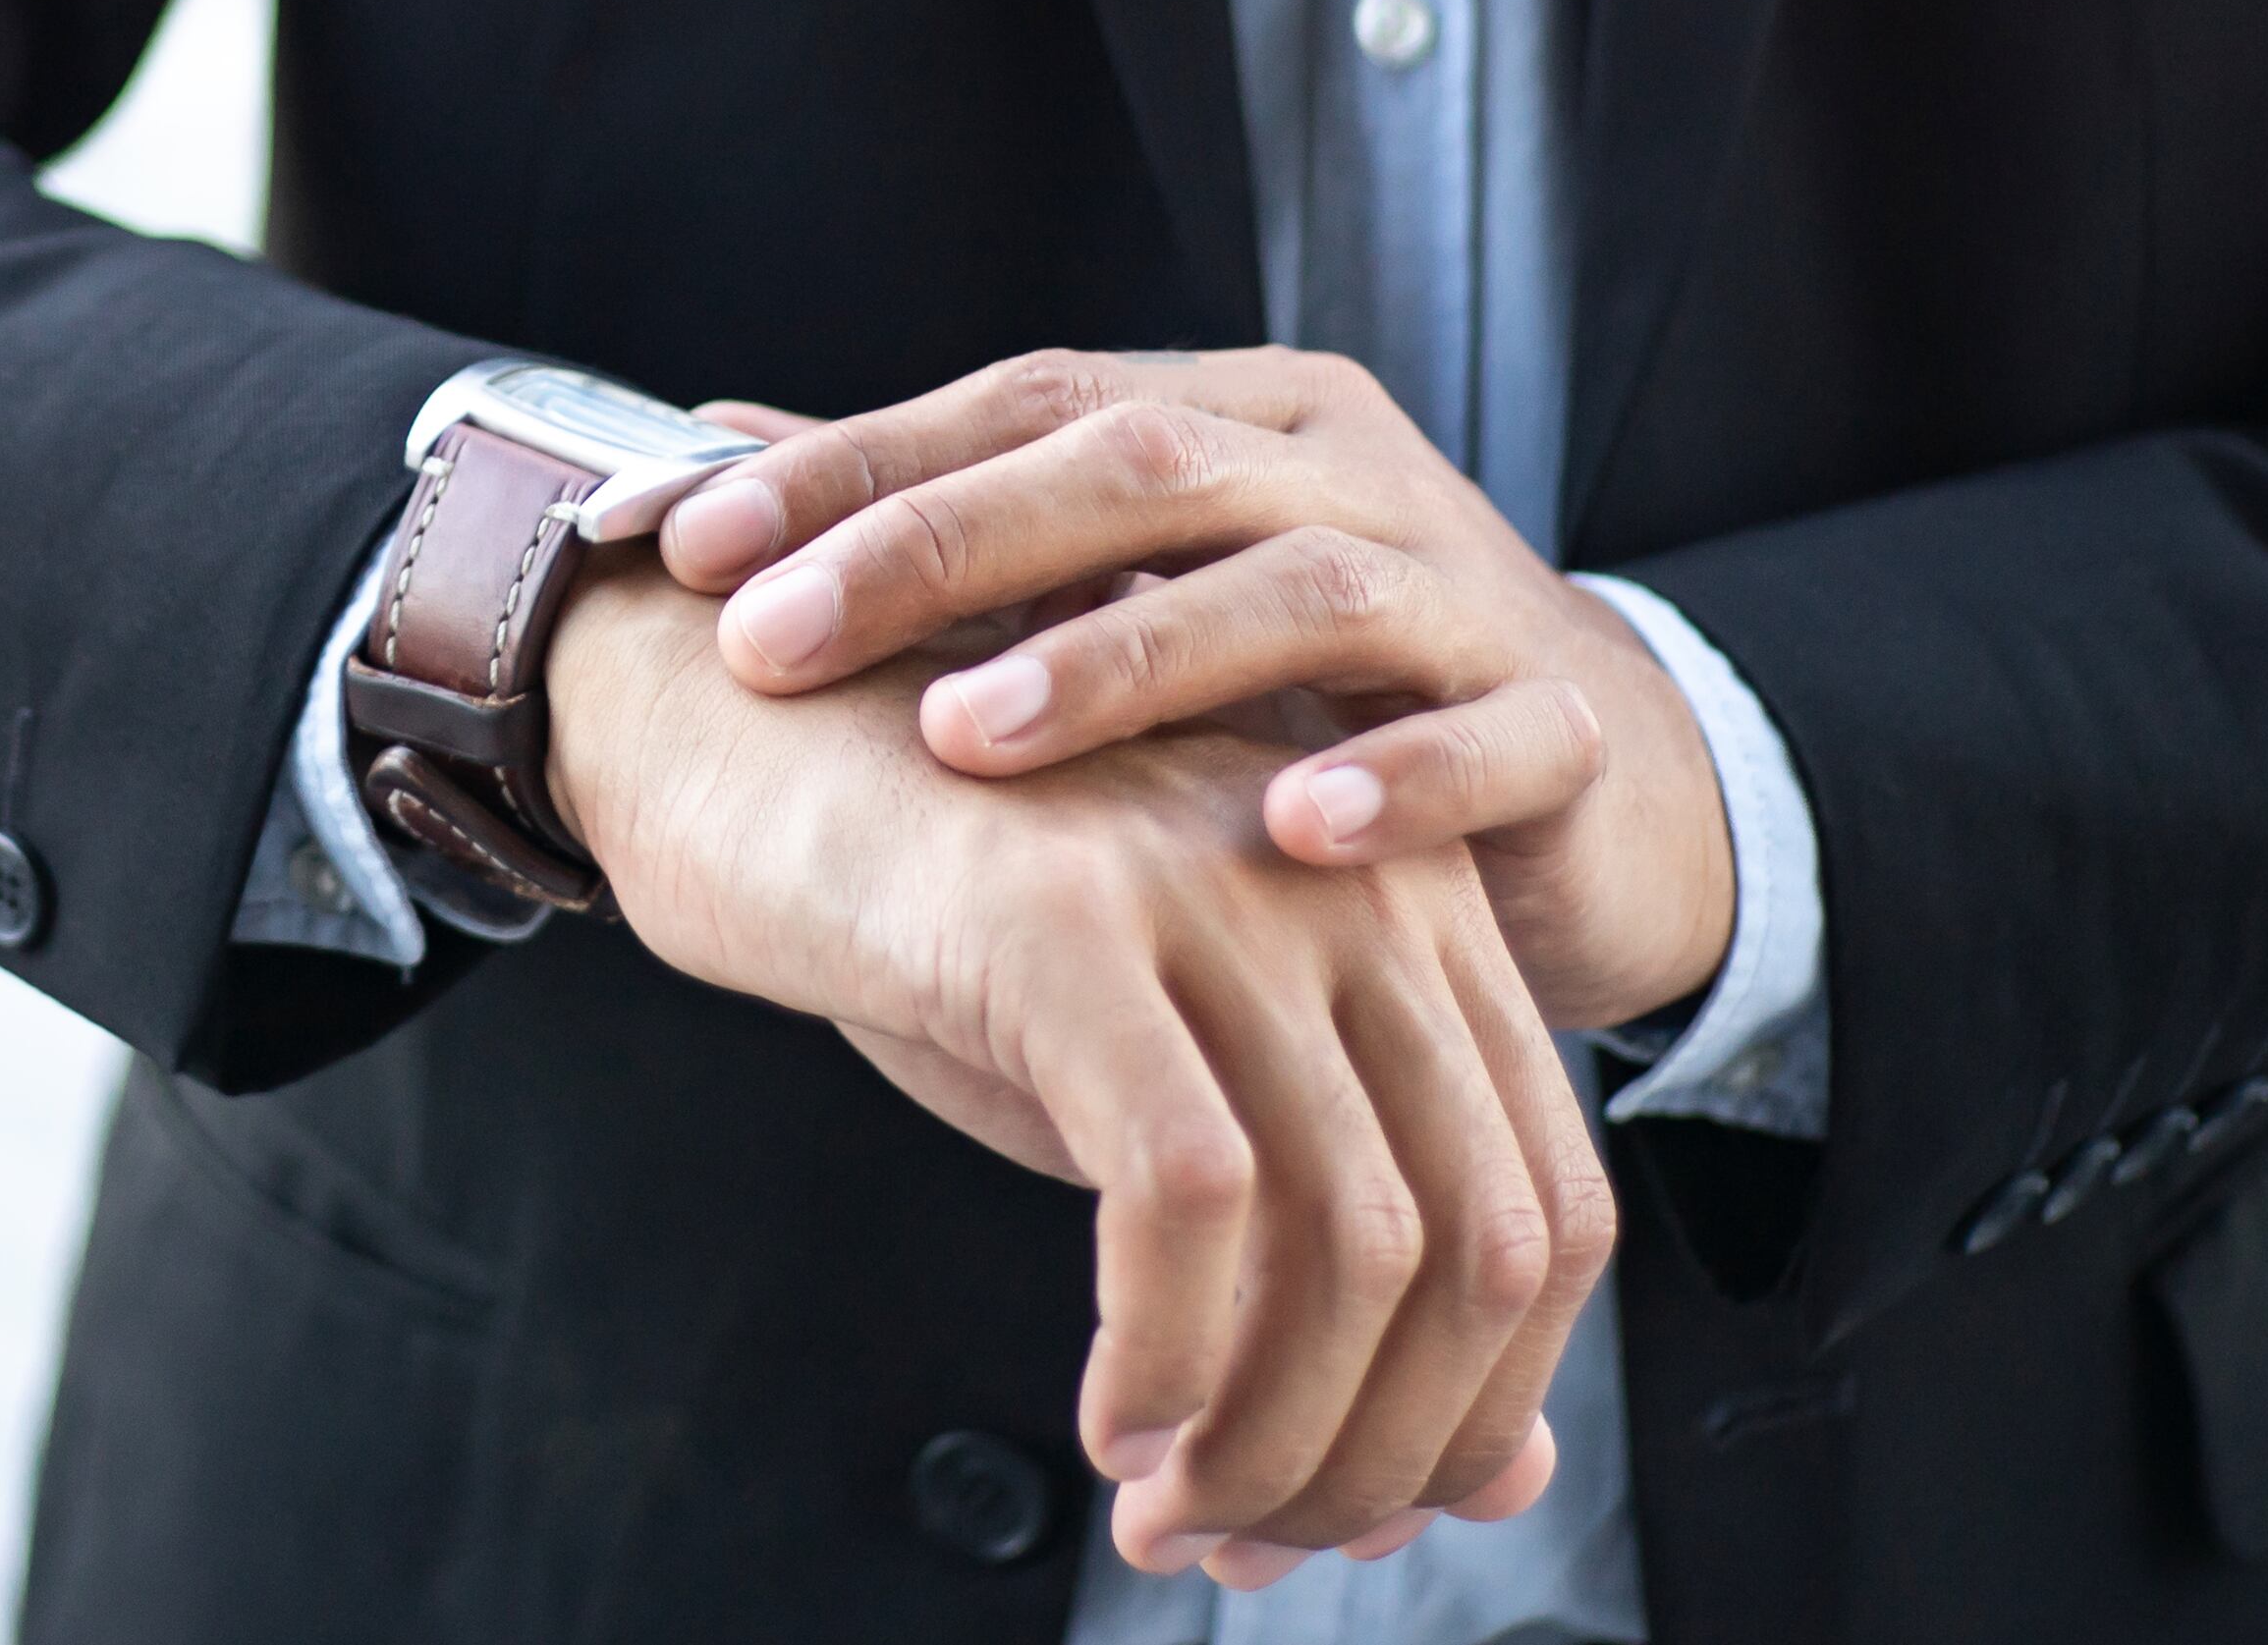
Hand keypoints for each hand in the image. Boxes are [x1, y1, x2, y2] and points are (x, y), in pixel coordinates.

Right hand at [540, 560, 1611, 1580]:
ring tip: (1167, 1505)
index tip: (1342, 1512)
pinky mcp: (1071, 919)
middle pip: (1476, 1242)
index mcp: (1413, 907)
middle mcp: (1353, 877)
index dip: (1473, 1412)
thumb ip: (1333, 1255)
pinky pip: (1187, 1191)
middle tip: (1243, 1541)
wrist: (719, 726)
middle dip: (1380, 1453)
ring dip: (1270, 1437)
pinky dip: (1168, 1350)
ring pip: (1350, 1238)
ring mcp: (1216, 884)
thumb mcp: (1166, 1089)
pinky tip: (1110, 1415)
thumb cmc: (938, 918)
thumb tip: (1512, 1482)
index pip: (1548, 1211)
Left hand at [656, 352, 1732, 1030]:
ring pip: (1294, 586)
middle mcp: (1340, 468)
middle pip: (1133, 464)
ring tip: (963, 736)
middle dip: (936, 548)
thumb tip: (705, 447)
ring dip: (1120, 657)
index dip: (854, 464)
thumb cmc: (1305, 687)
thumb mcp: (1124, 585)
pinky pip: (1486, 738)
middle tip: (774, 637)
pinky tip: (1291, 828)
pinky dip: (1394, 779)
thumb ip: (941, 520)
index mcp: (1229, 413)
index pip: (1021, 401)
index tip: (690, 544)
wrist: (1594, 786)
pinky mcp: (1564, 725)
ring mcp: (1462, 588)